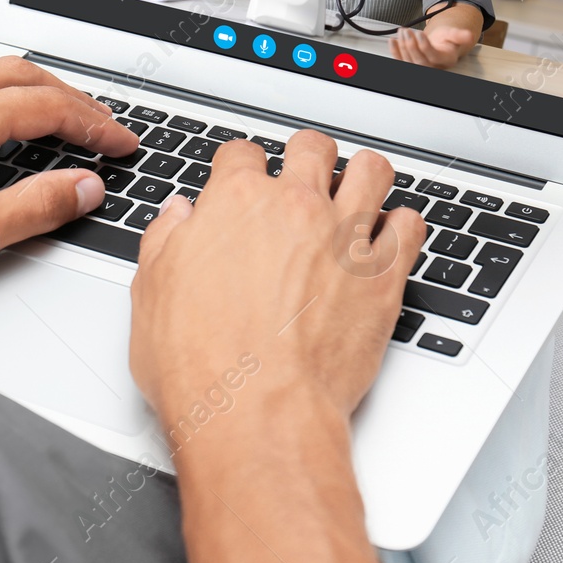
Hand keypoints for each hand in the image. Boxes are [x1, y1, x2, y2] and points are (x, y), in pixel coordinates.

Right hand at [128, 131, 421, 562]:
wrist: (256, 414)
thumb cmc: (202, 366)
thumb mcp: (152, 294)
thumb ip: (167, 241)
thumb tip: (178, 218)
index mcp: (237, 203)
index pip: (242, 154)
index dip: (241, 167)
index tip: (244, 180)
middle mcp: (295, 208)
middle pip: (312, 148)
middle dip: (307, 157)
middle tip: (304, 178)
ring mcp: (344, 238)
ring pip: (371, 171)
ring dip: (363, 176)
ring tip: (357, 191)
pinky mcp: (383, 277)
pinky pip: (410, 226)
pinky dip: (401, 226)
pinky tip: (389, 237)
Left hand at [390, 1, 482, 67]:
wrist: (441, 42)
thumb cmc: (446, 39)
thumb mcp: (454, 33)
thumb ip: (460, 35)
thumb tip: (469, 35)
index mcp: (446, 60)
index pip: (433, 57)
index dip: (424, 46)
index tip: (419, 33)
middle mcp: (433, 67)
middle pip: (420, 62)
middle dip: (411, 46)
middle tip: (406, 31)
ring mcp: (422, 67)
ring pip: (409, 62)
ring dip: (402, 47)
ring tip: (402, 32)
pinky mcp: (411, 63)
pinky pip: (401, 61)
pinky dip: (395, 52)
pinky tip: (393, 41)